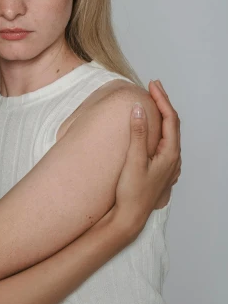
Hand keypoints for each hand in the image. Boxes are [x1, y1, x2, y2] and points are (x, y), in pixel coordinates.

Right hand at [114, 79, 180, 237]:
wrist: (130, 217)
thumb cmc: (132, 193)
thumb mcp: (133, 160)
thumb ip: (138, 133)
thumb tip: (138, 109)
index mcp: (170, 154)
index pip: (170, 118)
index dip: (162, 99)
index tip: (152, 85)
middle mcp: (174, 159)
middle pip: (173, 124)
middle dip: (163, 104)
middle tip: (153, 88)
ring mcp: (169, 167)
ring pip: (170, 135)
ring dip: (162, 117)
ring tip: (153, 104)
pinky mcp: (162, 172)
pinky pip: (165, 145)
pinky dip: (160, 131)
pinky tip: (154, 132)